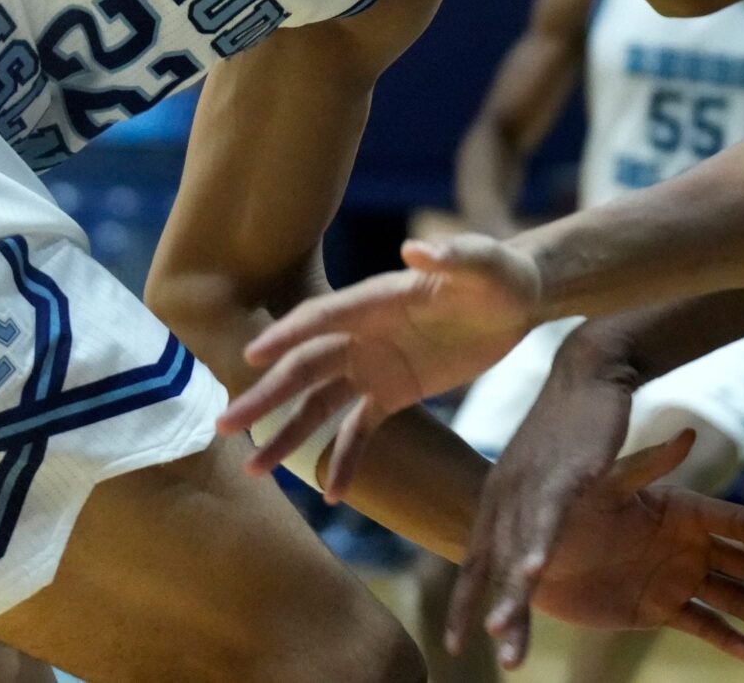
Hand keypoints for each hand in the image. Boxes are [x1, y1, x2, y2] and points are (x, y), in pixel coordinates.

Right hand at [220, 234, 541, 494]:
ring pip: (319, 405)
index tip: (249, 358)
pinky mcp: (393, 393)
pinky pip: (360, 430)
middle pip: (304, 368)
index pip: (320, 318)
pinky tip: (333, 494)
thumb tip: (415, 249)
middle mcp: (363, 334)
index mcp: (375, 300)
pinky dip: (345, 459)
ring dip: (287, 434)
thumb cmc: (499, 274)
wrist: (519, 301)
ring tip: (254, 470)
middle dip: (265, 397)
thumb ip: (453, 256)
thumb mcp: (483, 265)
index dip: (286, 336)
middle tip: (224, 426)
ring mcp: (373, 366)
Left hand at [444, 347, 637, 662]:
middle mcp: (508, 493)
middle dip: (494, 613)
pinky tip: (534, 572)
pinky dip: (541, 544)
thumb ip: (529, 507)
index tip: (455, 644)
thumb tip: (525, 542)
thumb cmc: (565, 423)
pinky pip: (550, 513)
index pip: (477, 559)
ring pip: (518, 545)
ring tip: (503, 633)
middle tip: (493, 658)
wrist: (587, 369)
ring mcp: (533, 481)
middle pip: (498, 564)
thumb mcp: (538, 471)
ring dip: (512, 591)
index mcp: (500, 498)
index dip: (466, 602)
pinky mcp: (565, 468)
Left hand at [524, 431, 743, 666]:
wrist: (531, 551)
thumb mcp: (607, 483)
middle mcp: (688, 545)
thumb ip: (649, 465)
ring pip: (733, 599)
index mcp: (682, 509)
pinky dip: (730, 640)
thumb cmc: (568, 508)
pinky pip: (703, 625)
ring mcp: (677, 579)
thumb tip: (691, 433)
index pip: (734, 523)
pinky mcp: (659, 610)